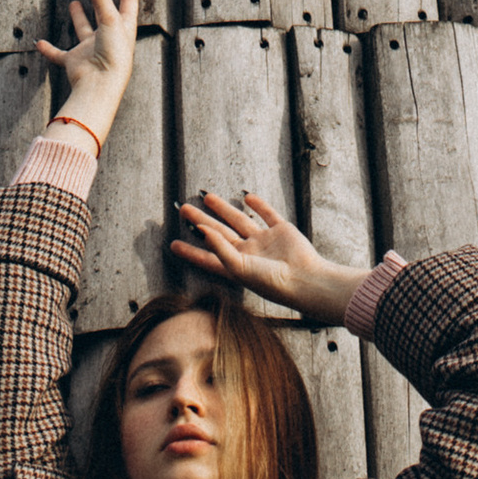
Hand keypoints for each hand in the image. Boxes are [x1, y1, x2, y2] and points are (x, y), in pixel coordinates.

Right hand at [35, 0, 140, 145]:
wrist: (100, 86)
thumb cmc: (113, 56)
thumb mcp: (110, 20)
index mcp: (123, 28)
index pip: (128, 1)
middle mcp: (108, 37)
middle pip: (105, 14)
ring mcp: (91, 50)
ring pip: (84, 30)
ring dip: (79, 18)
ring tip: (74, 2)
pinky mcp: (76, 61)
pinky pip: (59, 53)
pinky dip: (49, 49)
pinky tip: (40, 42)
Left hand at [171, 189, 361, 329]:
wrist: (305, 279)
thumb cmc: (272, 282)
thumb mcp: (240, 268)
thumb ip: (220, 248)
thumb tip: (201, 230)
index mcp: (236, 266)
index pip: (208, 257)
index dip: (190, 251)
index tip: (172, 244)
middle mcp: (249, 253)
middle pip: (219, 233)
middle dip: (201, 222)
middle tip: (183, 209)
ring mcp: (265, 242)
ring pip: (240, 220)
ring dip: (223, 209)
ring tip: (206, 197)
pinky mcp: (281, 231)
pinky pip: (267, 215)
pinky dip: (258, 205)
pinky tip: (247, 196)